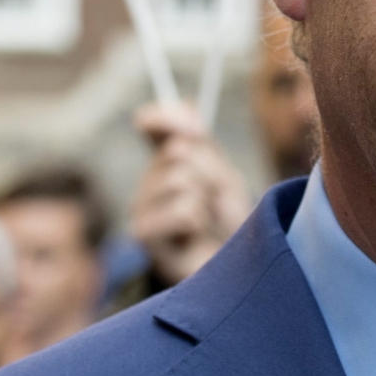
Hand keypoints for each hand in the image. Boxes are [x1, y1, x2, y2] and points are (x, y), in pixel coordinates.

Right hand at [129, 102, 252, 286]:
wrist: (234, 272)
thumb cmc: (227, 224)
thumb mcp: (220, 174)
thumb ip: (199, 141)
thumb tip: (182, 102)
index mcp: (164, 165)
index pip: (153, 125)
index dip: (166, 118)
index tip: (186, 124)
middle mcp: (146, 184)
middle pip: (179, 152)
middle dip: (211, 173)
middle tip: (216, 197)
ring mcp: (140, 210)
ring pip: (182, 180)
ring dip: (208, 201)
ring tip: (208, 221)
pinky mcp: (144, 237)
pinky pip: (183, 209)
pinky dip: (201, 222)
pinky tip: (196, 237)